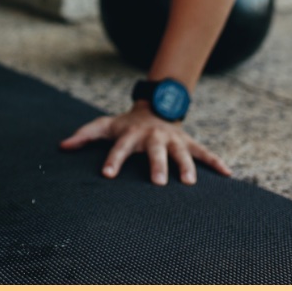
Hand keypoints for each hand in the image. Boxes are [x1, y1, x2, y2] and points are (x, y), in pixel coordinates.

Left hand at [59, 103, 230, 184]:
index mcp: (131, 135)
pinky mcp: (188, 143)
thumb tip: (62, 146)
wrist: (154, 107)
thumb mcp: (104, 125)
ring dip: (186, 166)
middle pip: (155, 152)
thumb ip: (84, 135)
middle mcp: (153, 137)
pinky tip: (228, 175)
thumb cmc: (125, 124)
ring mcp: (173, 140)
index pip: (119, 148)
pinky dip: (216, 162)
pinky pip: (204, 152)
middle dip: (157, 166)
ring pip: (181, 153)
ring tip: (190, 183)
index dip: (112, 160)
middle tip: (158, 183)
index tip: (106, 175)